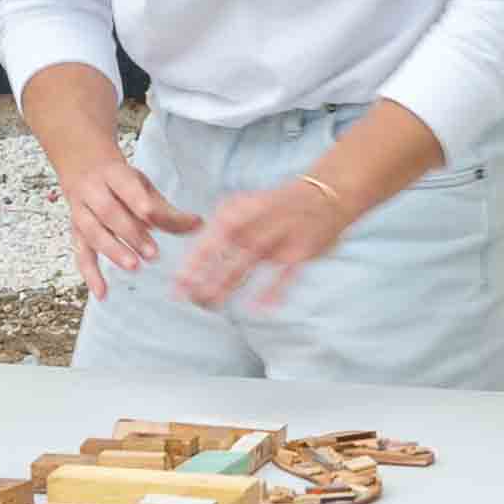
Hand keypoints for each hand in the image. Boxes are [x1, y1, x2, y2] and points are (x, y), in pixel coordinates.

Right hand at [51, 138, 197, 297]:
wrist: (84, 170)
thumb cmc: (121, 182)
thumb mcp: (144, 186)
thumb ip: (167, 209)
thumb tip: (199, 225)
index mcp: (114, 174)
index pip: (126, 187)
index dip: (138, 202)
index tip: (152, 217)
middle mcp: (93, 191)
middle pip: (108, 211)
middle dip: (131, 232)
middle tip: (152, 253)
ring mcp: (80, 213)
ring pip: (92, 232)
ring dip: (113, 251)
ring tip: (134, 266)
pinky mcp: (76, 233)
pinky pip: (81, 255)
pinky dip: (90, 275)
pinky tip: (102, 293)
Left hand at [171, 169, 350, 317]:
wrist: (325, 194)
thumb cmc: (277, 206)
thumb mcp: (246, 207)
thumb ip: (223, 230)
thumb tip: (196, 259)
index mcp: (241, 211)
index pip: (210, 238)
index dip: (193, 262)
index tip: (177, 283)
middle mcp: (257, 223)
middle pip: (225, 254)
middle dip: (204, 277)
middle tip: (187, 298)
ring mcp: (280, 237)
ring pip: (248, 264)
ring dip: (227, 285)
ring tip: (210, 304)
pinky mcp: (301, 251)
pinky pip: (285, 274)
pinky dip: (272, 291)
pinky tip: (258, 309)